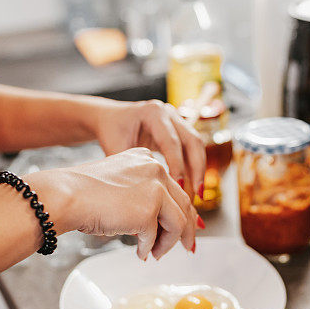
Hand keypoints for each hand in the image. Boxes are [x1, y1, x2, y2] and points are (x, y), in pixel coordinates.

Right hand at [28, 148, 199, 259]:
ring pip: (178, 222)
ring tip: (155, 253)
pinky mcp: (149, 208)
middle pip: (183, 203)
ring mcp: (155, 188)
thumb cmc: (82, 193)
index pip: (174, 187)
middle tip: (186, 246)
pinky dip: (149, 248)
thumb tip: (162, 223)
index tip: (186, 226)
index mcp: (147, 159)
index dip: (182, 210)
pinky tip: (140, 253)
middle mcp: (156, 169)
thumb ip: (143, 196)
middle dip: (185, 229)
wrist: (65, 195)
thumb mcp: (121, 187)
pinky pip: (156, 236)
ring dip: (167, 242)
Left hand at [83, 99, 206, 196]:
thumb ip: (132, 169)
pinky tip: (191, 187)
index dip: (177, 166)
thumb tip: (146, 196)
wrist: (110, 119)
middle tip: (197, 194)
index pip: (171, 142)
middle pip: (193, 141)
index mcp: (153, 113)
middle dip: (197, 169)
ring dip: (199, 170)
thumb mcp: (117, 149)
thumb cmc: (112, 133)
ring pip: (197, 145)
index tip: (179, 188)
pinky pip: (192, 150)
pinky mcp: (180, 130)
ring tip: (197, 194)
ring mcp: (177, 120)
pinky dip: (193, 168)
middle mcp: (169, 113)